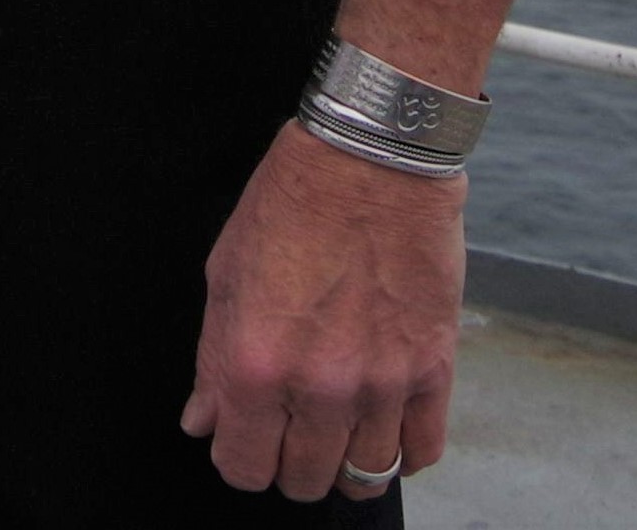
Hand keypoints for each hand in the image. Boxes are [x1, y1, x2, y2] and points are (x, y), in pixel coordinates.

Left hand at [180, 123, 463, 500]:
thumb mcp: (225, 274)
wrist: (372, 155)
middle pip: (304, 480)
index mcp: (254, 366)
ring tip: (341, 430)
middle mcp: (319, 388)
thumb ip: (212, 358)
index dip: (241, 455)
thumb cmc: (294, 201)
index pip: (242, 467)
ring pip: (364, 475)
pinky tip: (387, 427)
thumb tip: (203, 419)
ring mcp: (381, 382)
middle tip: (294, 427)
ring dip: (347, 462)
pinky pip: (422, 449)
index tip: (249, 436)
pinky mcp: (432, 367)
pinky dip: (404, 452)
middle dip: (291, 462)